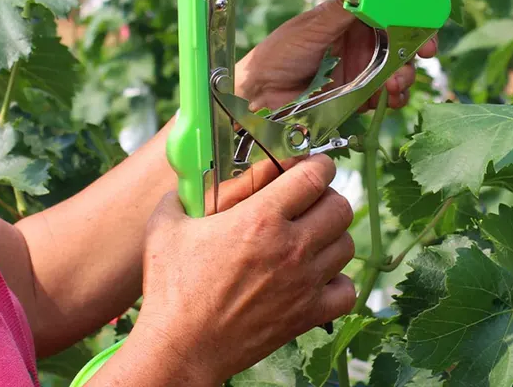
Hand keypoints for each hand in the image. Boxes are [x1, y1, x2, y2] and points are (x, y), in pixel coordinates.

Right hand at [133, 155, 354, 384]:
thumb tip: (182, 184)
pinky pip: (347, 290)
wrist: (181, 349)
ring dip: (333, 235)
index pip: (315, 175)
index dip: (320, 164)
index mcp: (261, 217)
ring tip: (312, 237)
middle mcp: (290, 246)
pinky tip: (318, 276)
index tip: (314, 165)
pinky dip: (338, 281)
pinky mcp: (307, 315)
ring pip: (346, 244)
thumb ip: (177, 197)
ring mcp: (303, 282)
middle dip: (328, 196)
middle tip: (310, 201)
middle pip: (340, 206)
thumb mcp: (165, 229)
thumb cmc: (172, 289)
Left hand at [236, 0, 436, 111]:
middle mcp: (359, 42)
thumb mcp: (312, 27)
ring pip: (396, 71)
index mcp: (350, 19)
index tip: (425, 34)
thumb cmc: (279, 53)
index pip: (389, 14)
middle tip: (414, 63)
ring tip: (395, 86)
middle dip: (412, 53)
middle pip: (399, 44)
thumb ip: (342, 11)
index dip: (412, 21)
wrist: (259, 94)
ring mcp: (359, 70)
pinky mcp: (356, 95)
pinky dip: (393, 99)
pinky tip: (389, 101)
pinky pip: (384, 96)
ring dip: (403, 78)